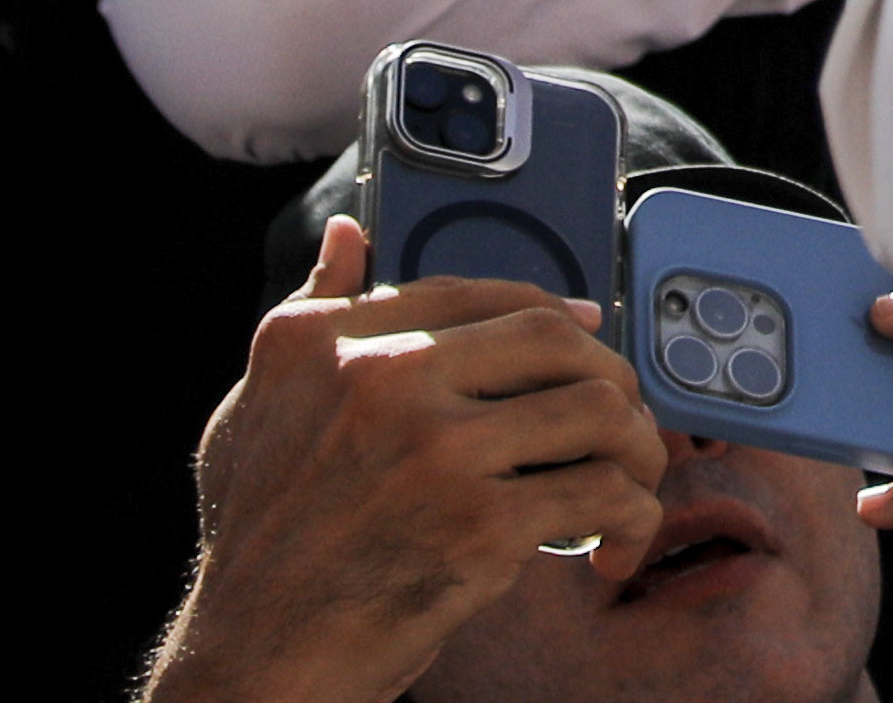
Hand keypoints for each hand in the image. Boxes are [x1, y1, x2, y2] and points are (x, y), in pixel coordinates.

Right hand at [139, 218, 669, 702]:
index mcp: (326, 341)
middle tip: (619, 420)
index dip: (547, 307)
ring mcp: (437, 450)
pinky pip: (602, 493)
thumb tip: (347, 236)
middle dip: (609, 374)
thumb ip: (312, 315)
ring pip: (596, 407)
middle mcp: (382, 378)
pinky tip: (614, 547)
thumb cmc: (258, 542)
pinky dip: (632, 520)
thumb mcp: (256, 408)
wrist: (257, 657)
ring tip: (631, 483)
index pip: (471, 292)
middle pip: (552, 336)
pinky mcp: (480, 524)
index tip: (585, 328)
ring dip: (637, 447)